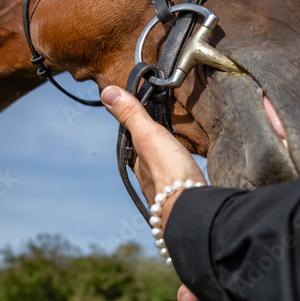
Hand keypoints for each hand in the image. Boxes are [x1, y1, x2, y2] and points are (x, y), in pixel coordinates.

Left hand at [101, 86, 205, 215]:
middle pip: (149, 158)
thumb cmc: (168, 172)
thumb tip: (107, 92)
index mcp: (137, 164)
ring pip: (165, 172)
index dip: (140, 130)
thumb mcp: (148, 136)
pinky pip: (180, 181)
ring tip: (180, 152)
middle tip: (168, 133)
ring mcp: (167, 191)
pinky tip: (191, 173)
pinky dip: (183, 175)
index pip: (134, 143)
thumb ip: (131, 115)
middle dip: (156, 149)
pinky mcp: (185, 196)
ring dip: (170, 163)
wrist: (192, 209)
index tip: (148, 117)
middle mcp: (148, 180)